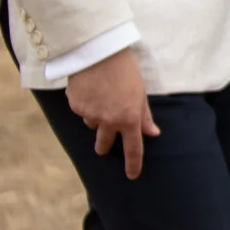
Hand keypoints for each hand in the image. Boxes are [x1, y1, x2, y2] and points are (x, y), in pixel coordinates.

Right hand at [65, 48, 159, 179]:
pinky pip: (81, 112)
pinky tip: (90, 89)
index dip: (133, 164)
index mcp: (130, 118)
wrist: (100, 53)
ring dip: (96, 118)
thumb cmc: (126, 70)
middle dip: (104, 145)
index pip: (133, 148)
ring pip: (91, 126)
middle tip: (105, 141)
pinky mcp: (75, 107)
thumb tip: (153, 133)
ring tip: (102, 96)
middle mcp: (109, 121)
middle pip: (104, 145)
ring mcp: (90, 115)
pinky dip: (86, 105)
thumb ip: (145, 115)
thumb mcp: (141, 92)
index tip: (132, 176)